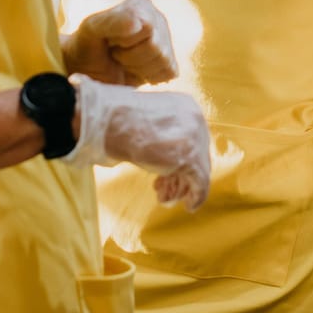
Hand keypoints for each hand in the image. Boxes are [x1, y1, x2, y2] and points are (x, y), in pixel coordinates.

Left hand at [62, 0, 177, 85]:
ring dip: (138, 68)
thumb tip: (139, 23)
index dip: (127, 42)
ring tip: (124, 62)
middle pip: (157, 47)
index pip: (148, 27)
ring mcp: (166, 41)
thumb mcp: (90, 30)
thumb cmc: (87, 47)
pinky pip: (169, 73)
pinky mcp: (169, 62)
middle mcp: (158, 20)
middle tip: (116, 54)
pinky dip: (150, 77)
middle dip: (131, 58)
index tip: (110, 41)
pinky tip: (136, 71)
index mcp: (140, 6)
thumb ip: (111, 22)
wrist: (88, 71)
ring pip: (164, 61)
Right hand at [67, 75, 210, 210]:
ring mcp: (195, 137)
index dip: (179, 160)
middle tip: (162, 188)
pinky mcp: (191, 156)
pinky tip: (189, 206)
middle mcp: (196, 119)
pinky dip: (196, 196)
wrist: (111, 122)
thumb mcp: (148, 124)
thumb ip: (163, 134)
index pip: (192, 139)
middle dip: (180, 175)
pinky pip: (201, 182)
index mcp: (187, 106)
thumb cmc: (120, 122)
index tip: (164, 175)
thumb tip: (170, 157)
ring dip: (181, 187)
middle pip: (197, 155)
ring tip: (165, 199)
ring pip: (199, 170)